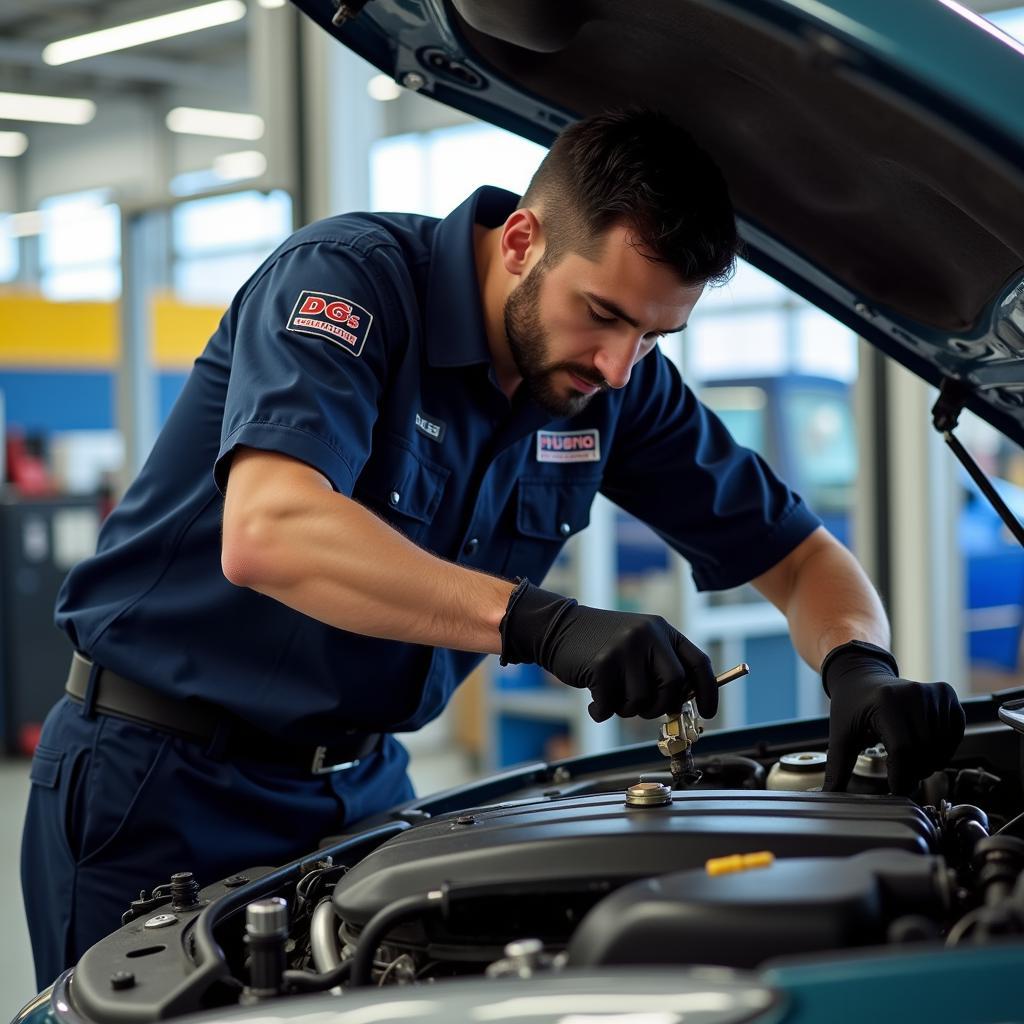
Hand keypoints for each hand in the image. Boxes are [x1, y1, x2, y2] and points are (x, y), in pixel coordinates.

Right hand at [499, 580, 717, 722]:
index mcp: (662, 630)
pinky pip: (611, 705)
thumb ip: (661, 667)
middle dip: (661, 706)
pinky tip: (594, 701)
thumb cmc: (602, 644)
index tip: (708, 713)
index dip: (709, 692)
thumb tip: (685, 704)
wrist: (558, 628)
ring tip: (612, 696)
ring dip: (626, 709)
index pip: (698, 663)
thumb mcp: (638, 644)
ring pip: (642, 700)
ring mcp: (625, 648)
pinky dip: (602, 711)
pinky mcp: (602, 663)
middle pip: (674, 686)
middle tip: (643, 707)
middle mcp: (648, 635)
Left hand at [821, 640, 964, 793]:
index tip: (897, 792)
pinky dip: (944, 750)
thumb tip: (829, 796)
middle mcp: (914, 693)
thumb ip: (838, 766)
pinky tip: (925, 749)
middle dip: (914, 773)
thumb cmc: (852, 705)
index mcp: (886, 701)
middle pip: (924, 751)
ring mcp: (933, 692)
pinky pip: (954, 735)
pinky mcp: (947, 694)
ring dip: (929, 764)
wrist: (863, 677)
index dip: (901, 776)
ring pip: (941, 746)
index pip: (903, 749)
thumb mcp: (841, 733)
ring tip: (910, 761)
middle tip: (901, 777)